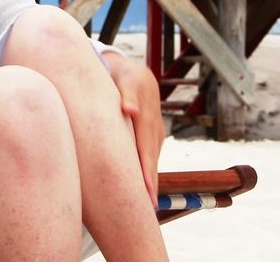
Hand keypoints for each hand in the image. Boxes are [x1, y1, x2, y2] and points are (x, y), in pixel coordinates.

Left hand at [105, 52, 163, 206]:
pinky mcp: (151, 135)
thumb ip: (127, 95)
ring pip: (152, 159)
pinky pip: (149, 155)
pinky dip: (148, 170)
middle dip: (151, 182)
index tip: (145, 190)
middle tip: (149, 206)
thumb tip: (129, 110)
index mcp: (146, 118)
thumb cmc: (124, 77)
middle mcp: (154, 128)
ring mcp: (155, 133)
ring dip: (151, 179)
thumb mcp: (125, 80)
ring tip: (147, 203)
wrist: (136, 73)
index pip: (145, 150)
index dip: (146, 171)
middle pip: (151, 159)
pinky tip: (144, 186)